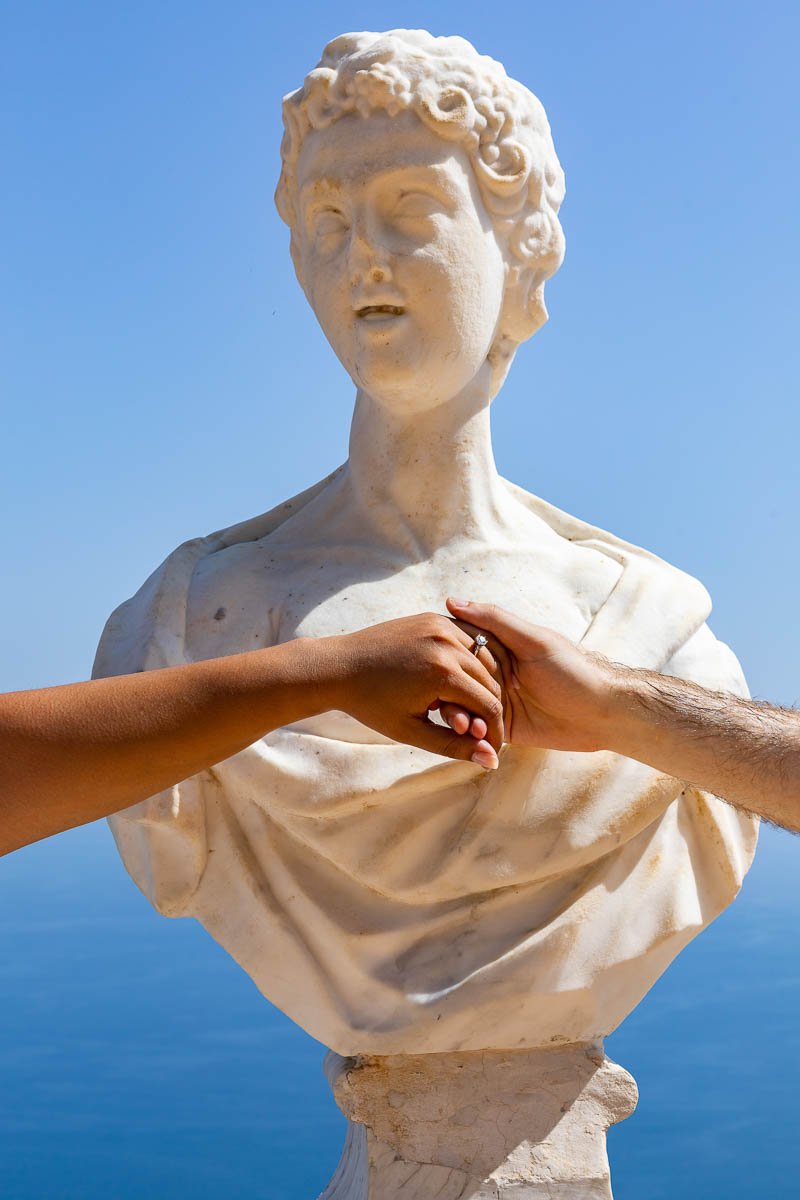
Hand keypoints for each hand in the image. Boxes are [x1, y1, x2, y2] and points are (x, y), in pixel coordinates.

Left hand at [318, 612, 505, 767]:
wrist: (340, 667)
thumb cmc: (373, 704)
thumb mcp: (413, 731)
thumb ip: (455, 746)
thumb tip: (492, 761)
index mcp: (443, 673)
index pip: (489, 706)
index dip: (494, 732)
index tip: (492, 749)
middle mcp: (447, 643)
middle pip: (491, 683)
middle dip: (490, 711)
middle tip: (482, 732)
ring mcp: (441, 626)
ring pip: (484, 660)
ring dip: (482, 686)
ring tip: (467, 709)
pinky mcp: (435, 618)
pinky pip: (468, 641)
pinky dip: (470, 663)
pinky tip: (457, 683)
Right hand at [444, 599, 614, 751]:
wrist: (600, 713)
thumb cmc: (571, 670)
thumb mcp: (533, 641)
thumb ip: (495, 621)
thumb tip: (453, 601)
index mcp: (495, 648)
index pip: (456, 650)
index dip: (443, 660)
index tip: (433, 669)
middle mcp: (491, 673)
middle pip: (452, 682)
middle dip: (447, 696)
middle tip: (448, 708)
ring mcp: (493, 701)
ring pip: (460, 708)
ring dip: (457, 717)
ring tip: (467, 727)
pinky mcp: (499, 728)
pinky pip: (474, 732)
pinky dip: (470, 735)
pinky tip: (474, 739)